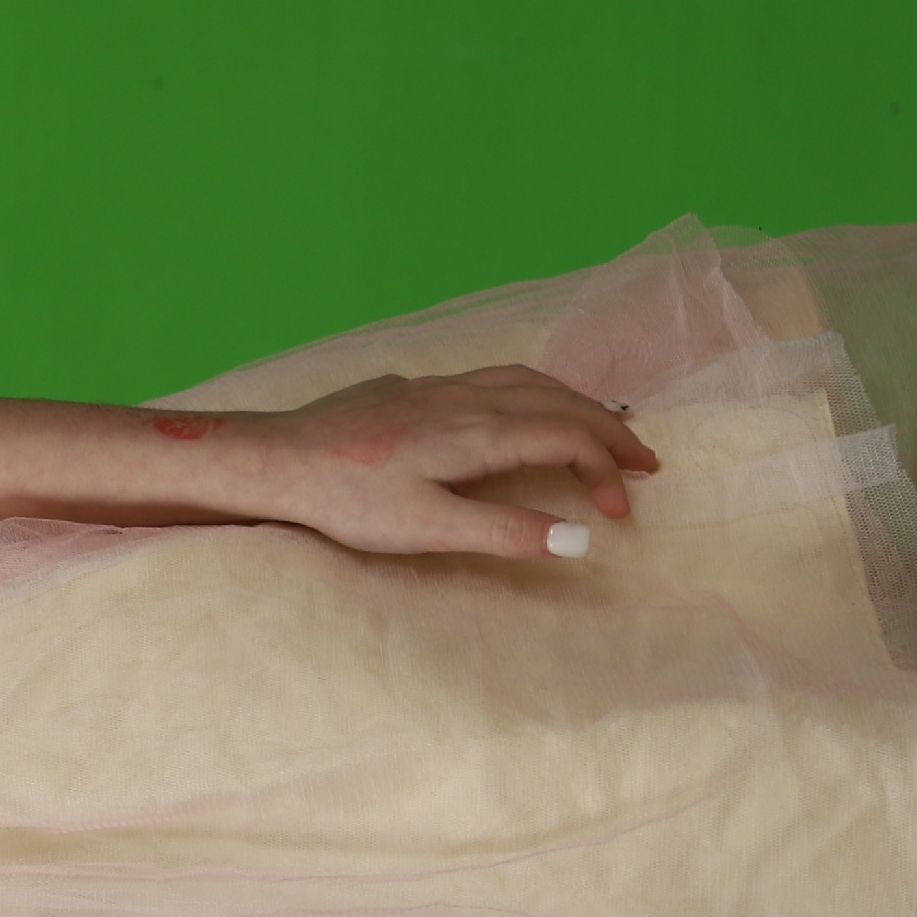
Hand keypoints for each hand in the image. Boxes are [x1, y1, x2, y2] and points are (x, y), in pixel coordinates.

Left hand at [231, 366, 657, 560]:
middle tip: (644, 461)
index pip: (568, 439)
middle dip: (608, 430)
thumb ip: (506, 530)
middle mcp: (465, 399)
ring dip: (571, 402)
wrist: (273, 459)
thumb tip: (580, 539)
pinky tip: (518, 408)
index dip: (606, 471)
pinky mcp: (408, 388)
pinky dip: (529, 391)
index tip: (622, 510)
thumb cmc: (345, 499)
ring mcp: (435, 388)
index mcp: (479, 433)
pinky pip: (489, 377)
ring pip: (525, 380)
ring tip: (598, 428)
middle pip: (558, 401)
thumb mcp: (429, 528)